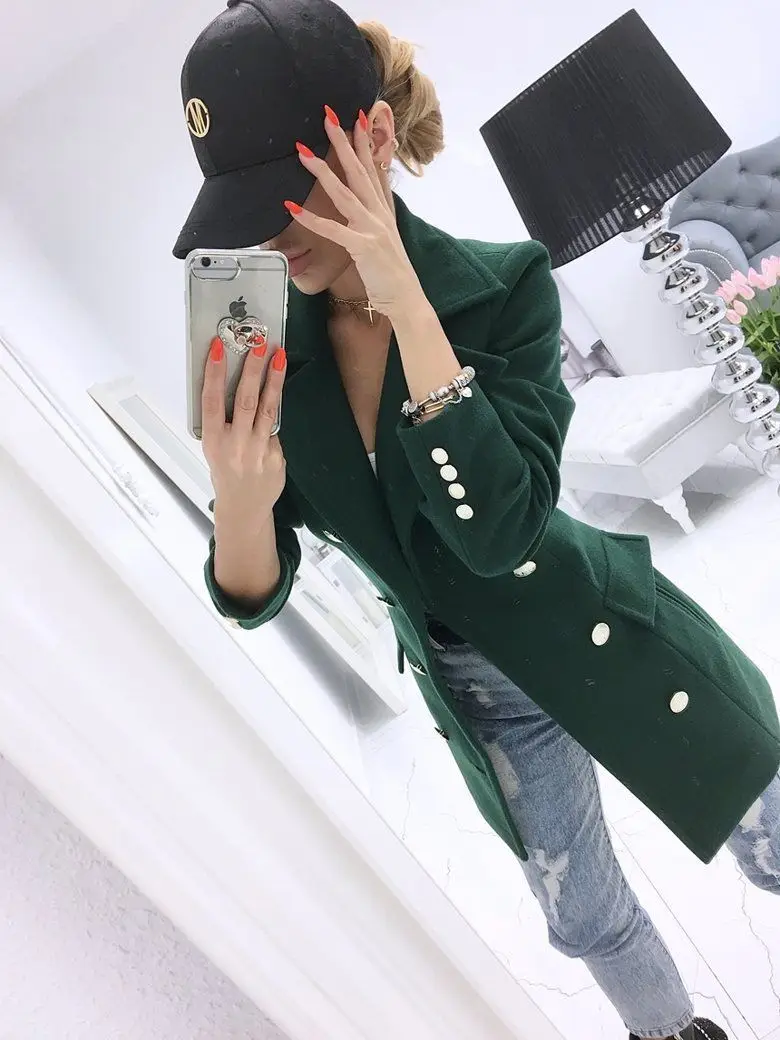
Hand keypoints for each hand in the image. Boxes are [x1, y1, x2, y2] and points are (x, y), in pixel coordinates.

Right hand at [201, 337, 287, 527]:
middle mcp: (235, 444)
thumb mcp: (214, 447)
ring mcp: (258, 451)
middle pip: (246, 400)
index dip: (214, 373)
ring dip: (274, 379)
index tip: (218, 348)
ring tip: (279, 357)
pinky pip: (276, 429)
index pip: (211, 401)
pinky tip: (271, 412)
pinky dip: (273, 419)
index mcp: (213, 440)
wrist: (244, 507)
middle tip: (260, 344)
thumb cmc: (226, 471)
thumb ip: (222, 421)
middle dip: (253, 369)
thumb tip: (231, 383)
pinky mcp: (277, 456)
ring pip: (268, 409)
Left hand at [285, 106, 423, 320]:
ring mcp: (372, 229)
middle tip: (328, 116)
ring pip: (345, 193)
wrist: (408, 299)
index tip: (356, 118)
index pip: (373, 170)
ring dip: (323, 171)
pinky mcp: (363, 247)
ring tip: (303, 152)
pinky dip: (312, 218)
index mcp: (384, 212)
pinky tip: (292, 207)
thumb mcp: (384, 241)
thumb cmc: (392, 275)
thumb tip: (360, 211)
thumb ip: (372, 222)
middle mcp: (379, 215)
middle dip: (344, 142)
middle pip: (359, 171)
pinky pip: (333, 229)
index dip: (365, 143)